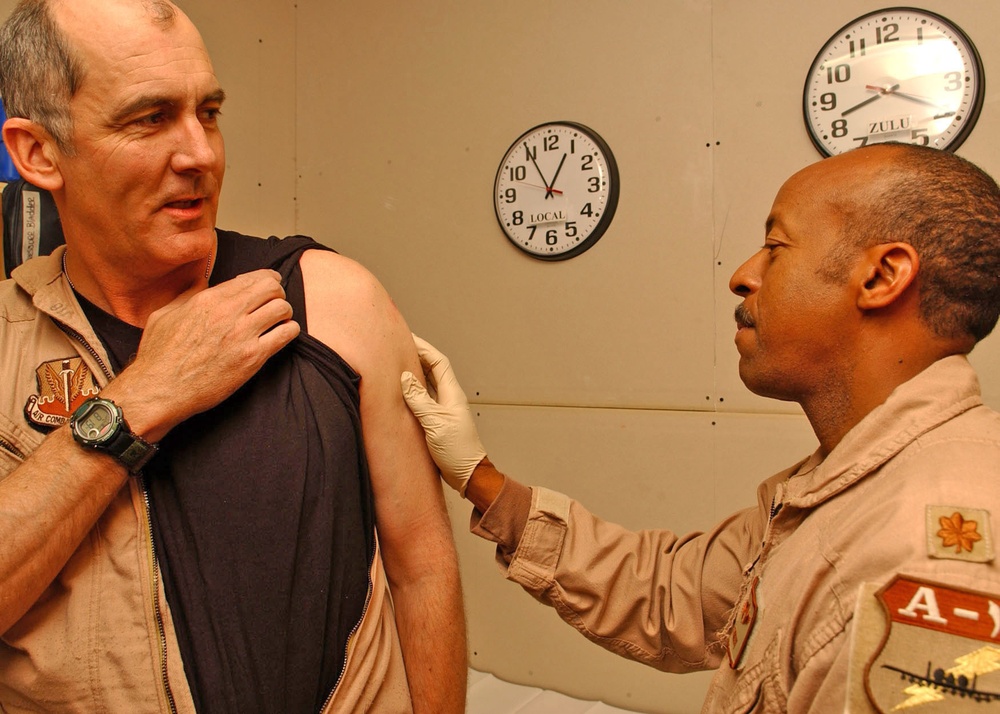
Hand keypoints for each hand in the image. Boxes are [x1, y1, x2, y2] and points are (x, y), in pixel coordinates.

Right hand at [107, 269, 299, 441]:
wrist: (159, 391)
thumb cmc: (158, 356)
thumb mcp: (165, 314)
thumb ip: (186, 295)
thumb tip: (200, 282)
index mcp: (207, 299)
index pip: (251, 278)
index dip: (267, 278)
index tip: (272, 283)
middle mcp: (227, 312)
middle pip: (271, 288)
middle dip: (277, 293)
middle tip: (276, 302)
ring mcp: (242, 334)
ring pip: (282, 308)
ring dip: (285, 312)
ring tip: (279, 321)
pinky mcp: (252, 358)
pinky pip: (286, 335)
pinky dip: (290, 331)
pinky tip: (283, 334)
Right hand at [400, 335, 485, 495]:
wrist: (468, 474)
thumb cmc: (457, 450)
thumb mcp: (434, 422)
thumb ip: (419, 399)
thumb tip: (405, 377)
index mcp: (452, 393)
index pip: (438, 362)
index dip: (423, 348)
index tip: (407, 337)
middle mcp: (449, 397)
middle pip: (433, 369)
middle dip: (417, 356)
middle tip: (398, 347)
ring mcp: (444, 409)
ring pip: (428, 384)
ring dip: (415, 372)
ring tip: (396, 363)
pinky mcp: (438, 420)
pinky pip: (424, 399)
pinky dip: (413, 391)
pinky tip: (402, 391)